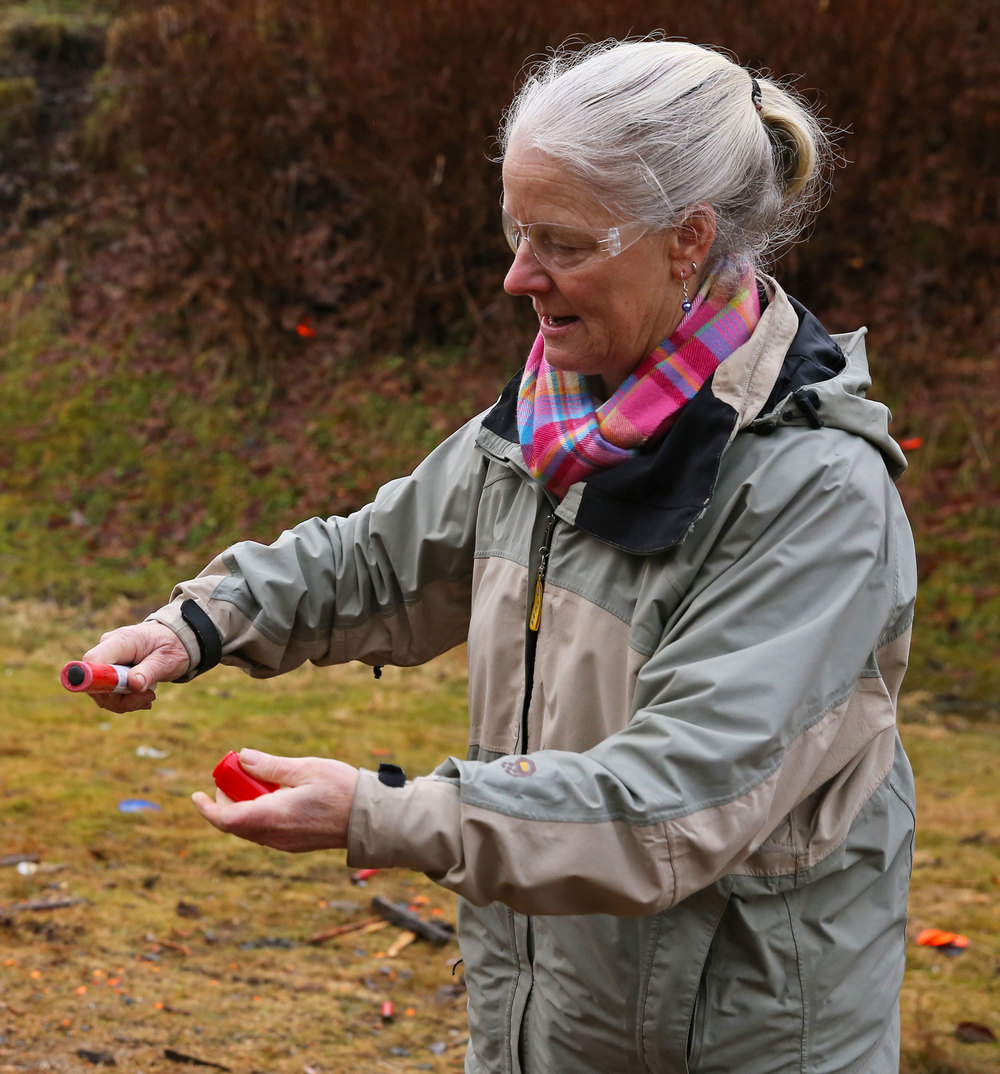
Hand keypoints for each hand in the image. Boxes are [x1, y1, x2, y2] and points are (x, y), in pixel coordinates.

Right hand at [83, 622, 190, 712]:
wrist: (174, 640)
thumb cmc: (171, 646)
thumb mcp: (167, 659)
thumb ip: (149, 672)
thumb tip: (133, 684)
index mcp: (121, 641)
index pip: (93, 660)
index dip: (94, 679)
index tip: (110, 694)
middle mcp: (107, 650)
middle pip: (95, 683)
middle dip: (120, 699)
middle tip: (149, 697)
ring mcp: (105, 662)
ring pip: (101, 693)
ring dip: (125, 702)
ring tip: (149, 696)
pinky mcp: (107, 673)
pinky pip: (108, 694)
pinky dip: (125, 701)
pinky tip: (143, 696)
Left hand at [191, 749, 359, 852]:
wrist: (372, 818)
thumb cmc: (342, 790)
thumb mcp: (305, 768)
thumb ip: (271, 766)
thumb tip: (242, 758)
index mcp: (272, 817)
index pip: (225, 819)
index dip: (206, 808)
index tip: (195, 795)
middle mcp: (274, 836)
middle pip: (235, 824)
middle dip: (226, 800)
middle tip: (235, 774)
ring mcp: (285, 844)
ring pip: (250, 829)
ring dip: (244, 807)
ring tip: (257, 782)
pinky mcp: (296, 844)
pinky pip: (266, 832)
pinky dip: (259, 815)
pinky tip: (275, 796)